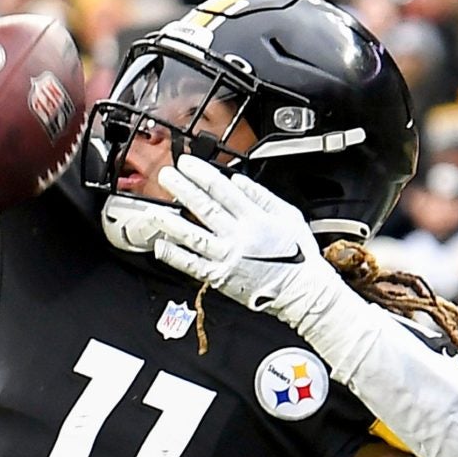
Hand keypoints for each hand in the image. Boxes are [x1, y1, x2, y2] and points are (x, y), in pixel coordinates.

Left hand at [101, 158, 342, 337]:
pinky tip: (161, 245)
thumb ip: (262, 196)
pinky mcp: (221, 278)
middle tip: (166, 176)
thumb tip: (237, 181)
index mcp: (255, 218)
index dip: (201, 174)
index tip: (187, 164)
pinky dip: (175, 255)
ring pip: (193, 236)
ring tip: (155, 210)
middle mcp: (238, 236)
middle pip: (204, 208)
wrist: (303, 292)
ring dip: (171, 221)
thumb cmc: (299, 256)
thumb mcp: (288, 215)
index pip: (222, 190)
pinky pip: (193, 265)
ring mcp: (228, 258)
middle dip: (182, 189)